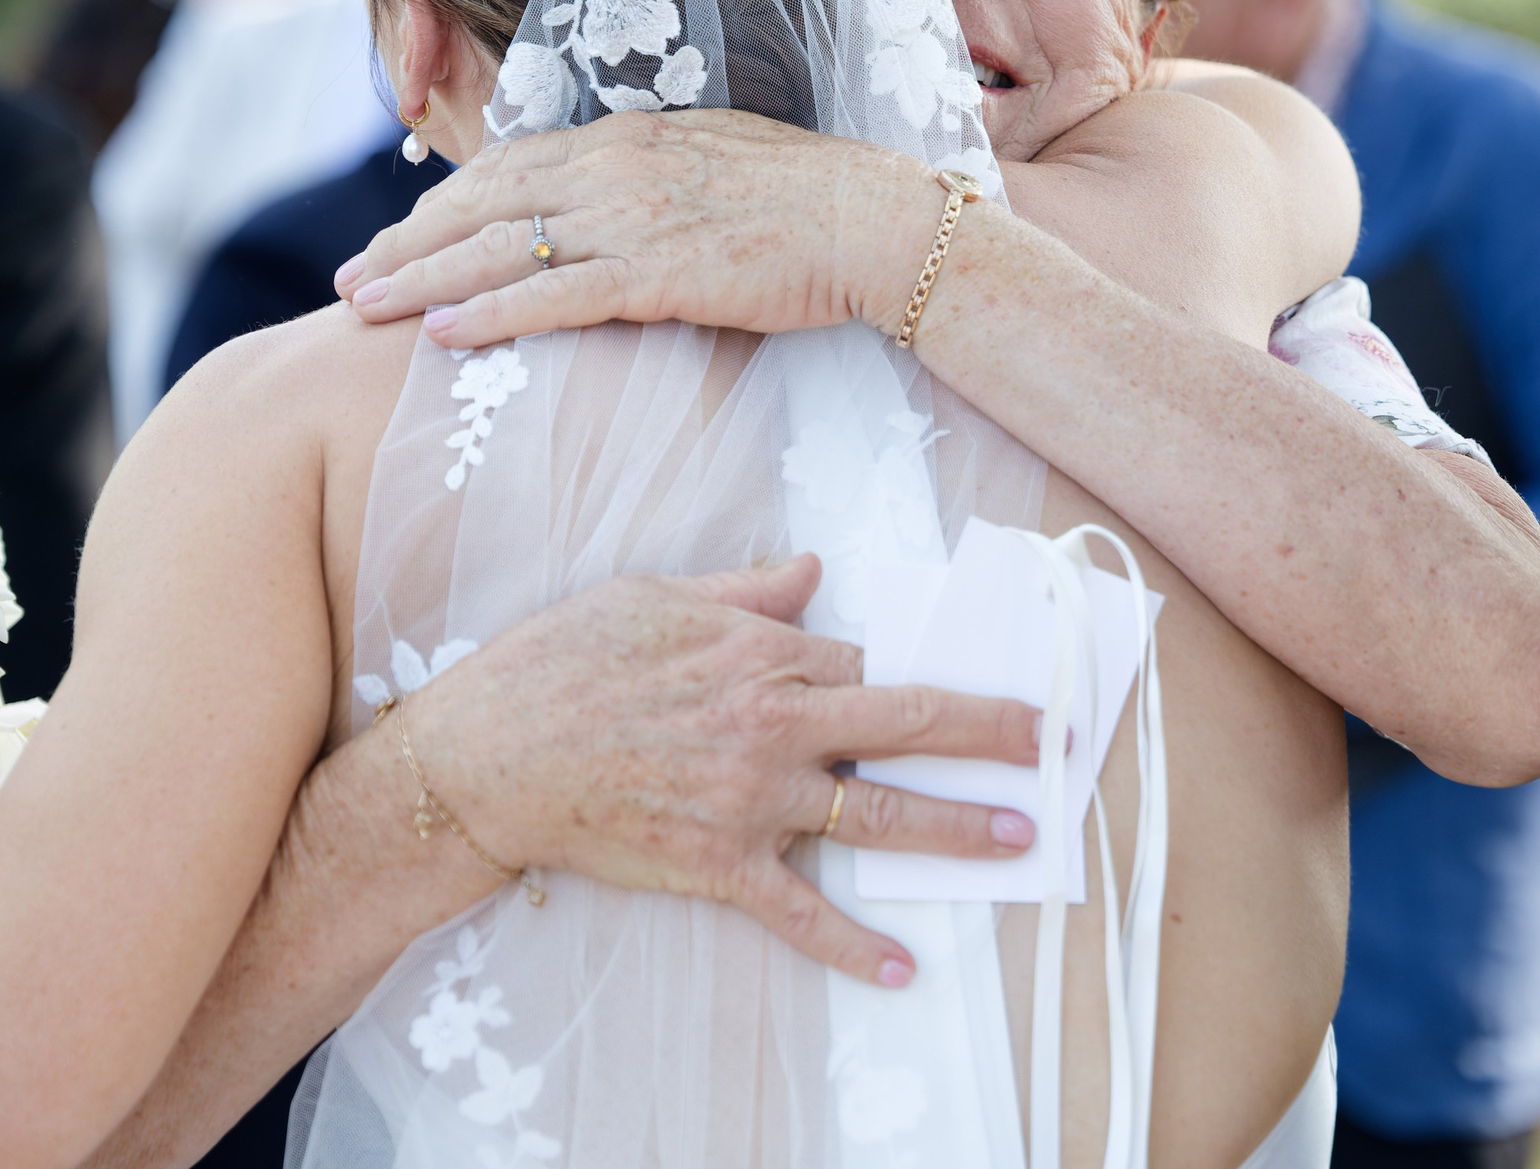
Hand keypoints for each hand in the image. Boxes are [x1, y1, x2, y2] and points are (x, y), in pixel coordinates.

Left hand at [333, 110, 936, 349]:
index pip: (509, 166)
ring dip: (421, 278)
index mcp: (628, 136)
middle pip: (483, 202)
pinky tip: (440, 335)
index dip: (443, 204)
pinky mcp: (661, 273)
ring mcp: (636, 218)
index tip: (398, 236)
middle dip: (406, 242)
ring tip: (360, 306)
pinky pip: (554, 296)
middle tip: (348, 278)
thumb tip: (603, 205)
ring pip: (500, 248)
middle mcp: (617, 166)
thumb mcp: (712, 166)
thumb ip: (647, 179)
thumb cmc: (808, 204)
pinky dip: (489, 316)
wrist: (879, 222)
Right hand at [401, 554, 1043, 986]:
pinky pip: (801, 911)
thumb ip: (745, 589)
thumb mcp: (652, 595)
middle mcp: (771, 724)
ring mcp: (751, 799)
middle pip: (904, 723)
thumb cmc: (562, 662)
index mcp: (759, 653)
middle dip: (988, 731)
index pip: (868, 661)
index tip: (978, 679)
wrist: (488, 755)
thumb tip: (811, 571)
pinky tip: (902, 968)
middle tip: (1051, 740)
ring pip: (877, 814)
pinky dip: (854, 945)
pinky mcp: (719, 864)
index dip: (926, 672)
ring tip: (1018, 838)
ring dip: (956, 827)